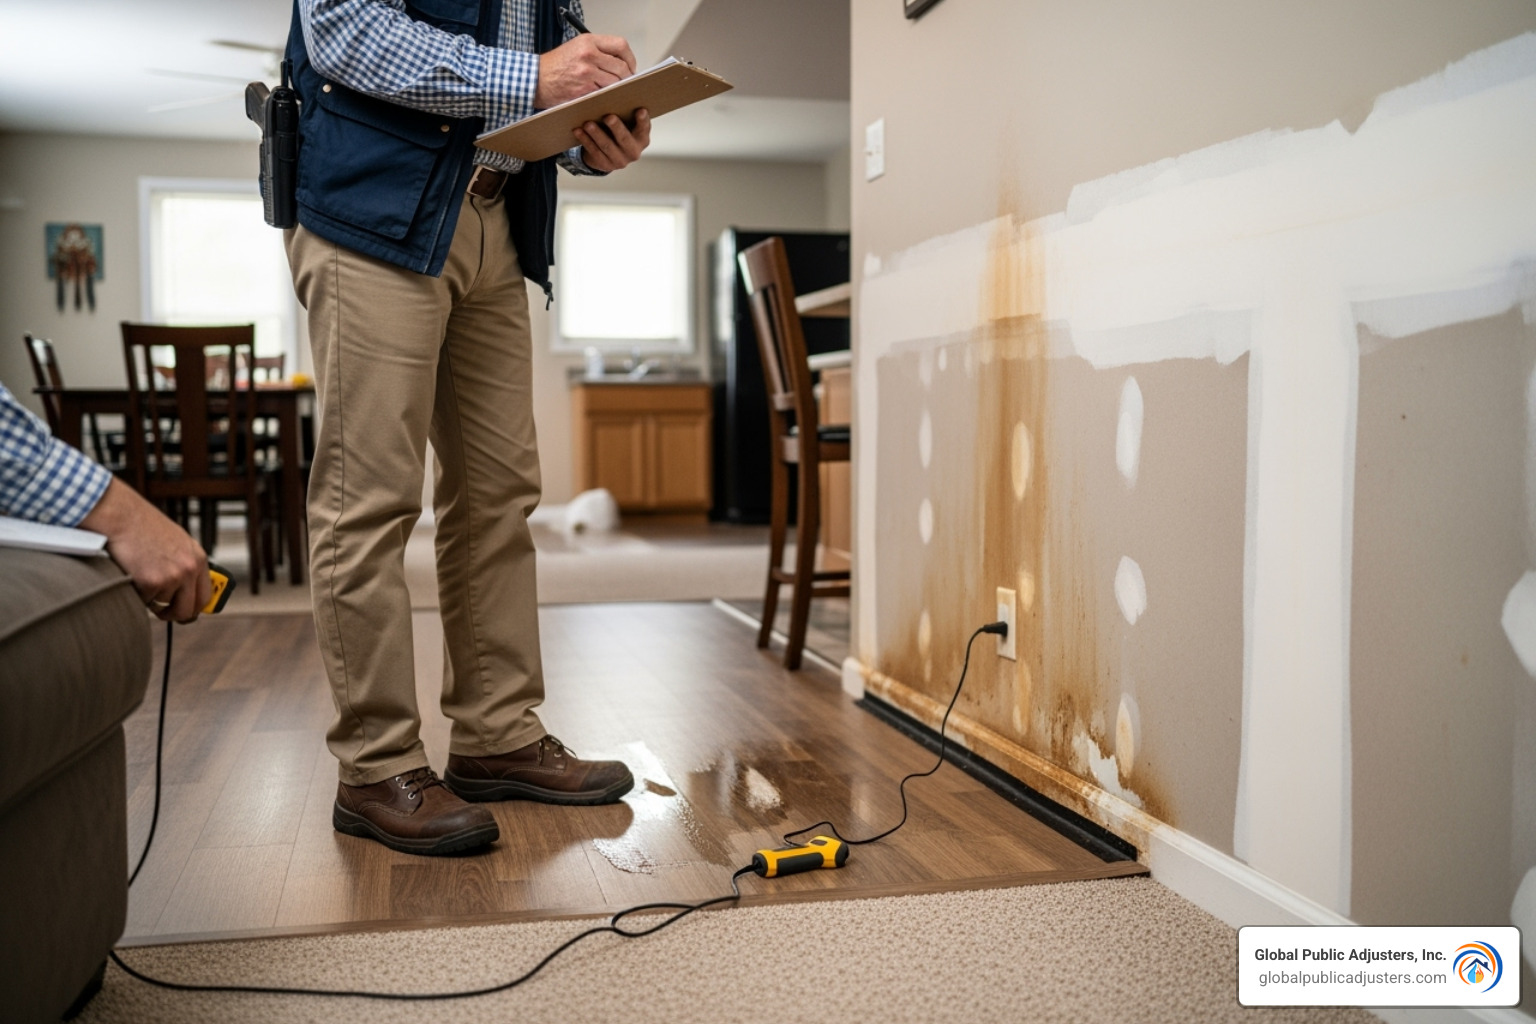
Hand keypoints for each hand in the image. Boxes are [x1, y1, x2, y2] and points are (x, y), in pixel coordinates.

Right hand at [80, 478, 211, 622]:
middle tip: (162, 612)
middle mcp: (189, 568)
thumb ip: (184, 565)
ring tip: (141, 574)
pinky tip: (132, 572)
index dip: (193, 609)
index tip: (185, 613)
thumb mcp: (176, 542)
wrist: (120, 515)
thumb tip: (186, 591)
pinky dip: (135, 592)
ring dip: (150, 598)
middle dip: (173, 615)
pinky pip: (143, 601)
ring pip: (162, 606)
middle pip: (188, 611)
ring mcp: (172, 577)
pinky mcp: (151, 582)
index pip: (205, 597)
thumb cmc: (142, 526)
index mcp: (198, 558)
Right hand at [536, 34, 635, 107]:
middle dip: (627, 77)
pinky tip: (603, 96)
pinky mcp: (584, 90)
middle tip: (626, 81)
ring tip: (613, 89)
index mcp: (588, 42)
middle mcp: (589, 55)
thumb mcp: (577, 47)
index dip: (630, 58)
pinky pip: (604, 93)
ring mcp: (587, 73)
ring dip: (617, 88)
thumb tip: (620, 60)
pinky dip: (606, 96)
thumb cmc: (556, 65)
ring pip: (615, 82)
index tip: (630, 66)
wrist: (536, 79)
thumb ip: (598, 50)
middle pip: (622, 67)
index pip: (621, 46)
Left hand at [575, 109, 649, 171]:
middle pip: (625, 139)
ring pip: (607, 146)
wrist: (609, 154)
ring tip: (587, 123)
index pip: (644, 129)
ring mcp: (620, 161)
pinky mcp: (606, 165)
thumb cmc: (618, 130)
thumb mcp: (625, 123)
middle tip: (608, 116)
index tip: (641, 110)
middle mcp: (634, 152)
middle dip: (616, 128)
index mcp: (642, 139)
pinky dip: (585, 140)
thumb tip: (612, 92)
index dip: (643, 120)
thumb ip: (624, 111)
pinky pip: (595, 152)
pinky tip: (578, 131)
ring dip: (596, 134)